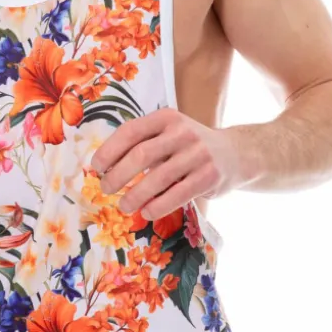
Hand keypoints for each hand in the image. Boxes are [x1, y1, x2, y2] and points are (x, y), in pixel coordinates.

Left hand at [89, 109, 246, 218]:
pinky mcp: (209, 176)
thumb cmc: (190, 147)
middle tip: (106, 189)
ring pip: (158, 177)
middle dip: (118, 175)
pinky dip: (158, 206)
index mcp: (166, 118)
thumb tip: (104, 168)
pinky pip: (178, 194)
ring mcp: (198, 154)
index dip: (109, 149)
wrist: (236, 154)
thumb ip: (143, 144)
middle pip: (141, 155)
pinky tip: (147, 213)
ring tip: (124, 206)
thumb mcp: (169, 134)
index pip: (131, 131)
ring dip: (135, 195)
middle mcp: (182, 132)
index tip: (96, 166)